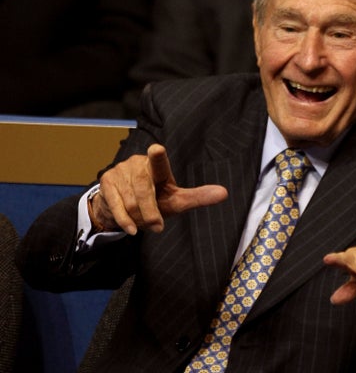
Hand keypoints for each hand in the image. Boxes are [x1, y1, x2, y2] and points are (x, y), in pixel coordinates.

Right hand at [89, 144, 227, 234]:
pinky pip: (116, 206)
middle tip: (157, 227)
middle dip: (150, 212)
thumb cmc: (156, 200)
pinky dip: (125, 221)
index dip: (158, 156)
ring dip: (139, 217)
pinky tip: (132, 229)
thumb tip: (224, 193)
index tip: (157, 150)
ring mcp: (121, 171)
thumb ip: (198, 197)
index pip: (159, 162)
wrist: (122, 207)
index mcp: (158, 167)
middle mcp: (138, 164)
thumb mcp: (177, 200)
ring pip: (130, 201)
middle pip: (144, 191)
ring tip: (143, 221)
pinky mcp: (106, 182)